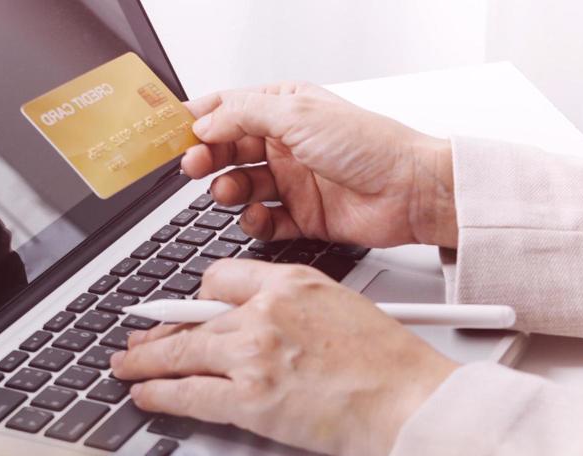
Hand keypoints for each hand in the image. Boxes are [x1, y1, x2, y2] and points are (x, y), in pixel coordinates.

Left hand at [109, 259, 458, 455]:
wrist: (413, 402)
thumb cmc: (395, 367)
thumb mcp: (346, 311)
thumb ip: (301, 312)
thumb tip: (270, 329)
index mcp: (294, 282)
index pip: (221, 278)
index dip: (198, 299)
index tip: (189, 311)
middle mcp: (267, 312)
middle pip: (192, 317)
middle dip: (158, 333)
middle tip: (140, 342)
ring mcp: (254, 355)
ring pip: (180, 354)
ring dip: (146, 364)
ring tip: (128, 369)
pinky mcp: (251, 400)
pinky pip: (188, 395)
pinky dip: (159, 396)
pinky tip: (147, 396)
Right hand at [182, 83, 457, 248]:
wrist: (411, 191)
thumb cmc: (371, 145)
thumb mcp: (298, 114)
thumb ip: (244, 115)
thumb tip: (204, 121)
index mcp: (285, 107)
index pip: (228, 108)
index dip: (197, 120)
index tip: (170, 134)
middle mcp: (287, 142)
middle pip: (228, 149)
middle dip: (207, 157)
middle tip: (192, 166)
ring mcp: (295, 180)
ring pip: (242, 187)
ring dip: (230, 190)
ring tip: (229, 191)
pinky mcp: (305, 216)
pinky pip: (266, 221)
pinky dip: (256, 221)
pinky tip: (259, 215)